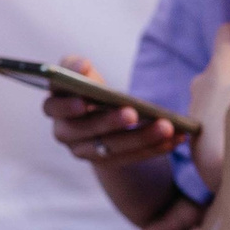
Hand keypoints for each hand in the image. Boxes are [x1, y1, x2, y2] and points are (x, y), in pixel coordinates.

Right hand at [46, 56, 180, 166]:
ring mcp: (84, 151)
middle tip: (133, 113)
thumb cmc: (90, 89)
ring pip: (112, 147)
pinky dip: (154, 148)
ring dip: (140, 137)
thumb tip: (81, 66)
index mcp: (55, 106)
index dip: (67, 104)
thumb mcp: (84, 75)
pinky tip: (176, 138)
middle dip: (110, 122)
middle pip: (86, 130)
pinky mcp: (106, 162)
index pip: (54, 106)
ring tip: (167, 127)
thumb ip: (77, 67)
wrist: (101, 117)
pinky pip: (131, 158)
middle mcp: (64, 132)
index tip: (84, 101)